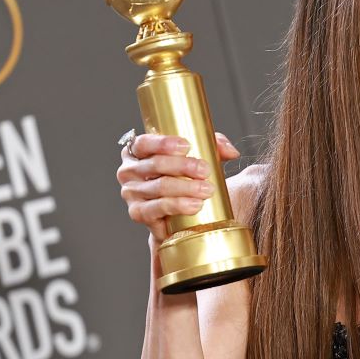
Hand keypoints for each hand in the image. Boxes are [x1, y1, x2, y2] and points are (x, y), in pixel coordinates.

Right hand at [117, 131, 240, 244]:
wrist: (178, 216)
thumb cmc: (184, 179)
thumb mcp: (198, 157)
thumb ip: (213, 146)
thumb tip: (231, 151)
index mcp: (136, 151)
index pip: (144, 142)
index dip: (163, 143)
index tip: (187, 146)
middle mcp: (128, 171)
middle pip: (155, 164)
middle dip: (183, 166)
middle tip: (206, 170)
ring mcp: (131, 193)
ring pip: (159, 186)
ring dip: (185, 187)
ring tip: (207, 190)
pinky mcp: (138, 213)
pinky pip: (157, 208)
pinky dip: (177, 206)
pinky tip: (194, 205)